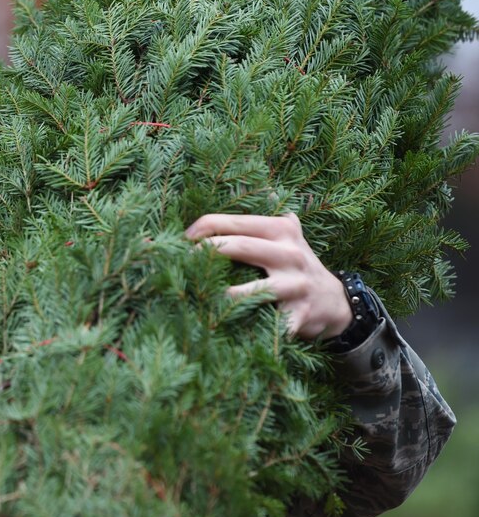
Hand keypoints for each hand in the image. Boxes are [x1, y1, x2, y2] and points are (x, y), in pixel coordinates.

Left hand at [185, 213, 351, 339]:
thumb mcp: (289, 233)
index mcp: (282, 230)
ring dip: (222, 294)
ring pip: (252, 289)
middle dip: (206, 251)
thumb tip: (263, 189)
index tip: (182, 238)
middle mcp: (290, 254)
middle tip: (180, 260)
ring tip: (197, 293)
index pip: (236, 221)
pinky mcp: (297, 316)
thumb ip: (269, 214)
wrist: (335, 302)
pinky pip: (267, 325)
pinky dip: (245, 327)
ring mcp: (296, 285)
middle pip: (240, 247)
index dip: (205, 226)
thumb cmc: (296, 264)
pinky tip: (222, 327)